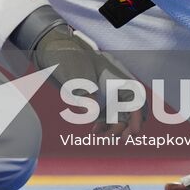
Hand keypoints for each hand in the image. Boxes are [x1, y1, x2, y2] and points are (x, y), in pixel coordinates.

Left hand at [9, 5, 140, 134]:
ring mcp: (106, 93)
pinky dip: (104, 126)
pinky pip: (106, 117)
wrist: (51, 52)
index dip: (137, 115)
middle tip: (123, 138)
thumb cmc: (65, 57)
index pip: (136, 96)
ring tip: (104, 135)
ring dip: (116, 128)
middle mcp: (115, 85)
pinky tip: (95, 130)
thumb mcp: (74, 71)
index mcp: (116, 74)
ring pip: (120, 116)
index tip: (135, 130)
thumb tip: (91, 111)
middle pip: (131, 108)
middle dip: (129, 125)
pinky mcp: (96, 101)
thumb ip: (83, 90)